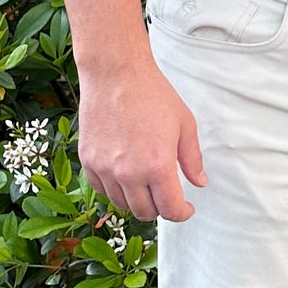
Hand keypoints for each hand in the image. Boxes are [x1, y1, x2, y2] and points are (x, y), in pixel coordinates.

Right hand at [76, 57, 208, 219]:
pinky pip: (101, 189)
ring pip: (122, 204)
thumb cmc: (152, 94)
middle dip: (160, 208)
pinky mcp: (88, 160)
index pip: (170, 210)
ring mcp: (105, 168)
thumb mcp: (185, 124)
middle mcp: (129, 173)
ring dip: (136, 200)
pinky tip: (124, 175)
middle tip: (166, 195)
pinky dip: (114, 189)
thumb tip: (200, 182)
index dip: (182, 213)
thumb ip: (193, 159)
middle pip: (145, 212)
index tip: (185, 208)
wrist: (115, 74)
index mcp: (157, 166)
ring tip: (145, 183)